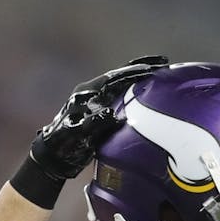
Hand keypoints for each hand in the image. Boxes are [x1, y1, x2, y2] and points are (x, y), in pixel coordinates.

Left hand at [29, 55, 168, 179]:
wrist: (54, 157)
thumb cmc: (63, 144)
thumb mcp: (78, 134)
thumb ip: (94, 123)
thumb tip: (112, 114)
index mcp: (88, 92)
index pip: (116, 77)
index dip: (136, 72)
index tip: (156, 69)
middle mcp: (94, 93)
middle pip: (122, 76)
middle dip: (142, 68)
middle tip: (164, 63)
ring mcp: (98, 102)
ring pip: (123, 86)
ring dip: (141, 80)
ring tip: (163, 75)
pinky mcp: (102, 113)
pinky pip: (123, 99)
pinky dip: (138, 95)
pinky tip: (151, 96)